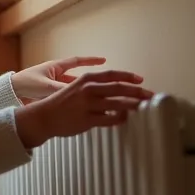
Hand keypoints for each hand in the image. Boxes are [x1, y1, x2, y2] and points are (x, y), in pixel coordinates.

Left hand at [12, 56, 112, 102]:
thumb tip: (81, 95)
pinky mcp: (48, 94)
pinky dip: (69, 100)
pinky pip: (63, 95)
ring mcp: (51, 84)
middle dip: (87, 82)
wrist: (10, 92)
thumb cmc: (26, 83)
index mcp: (55, 67)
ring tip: (90, 98)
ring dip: (78, 93)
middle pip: (75, 77)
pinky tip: (76, 106)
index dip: (90, 60)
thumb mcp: (47, 86)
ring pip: (70, 88)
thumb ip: (64, 90)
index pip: (76, 61)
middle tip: (101, 86)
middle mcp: (54, 74)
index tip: (103, 60)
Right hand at [13, 69, 153, 147]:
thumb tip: (117, 92)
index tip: (141, 80)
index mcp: (87, 79)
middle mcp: (89, 90)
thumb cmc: (62, 103)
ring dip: (134, 106)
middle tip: (150, 96)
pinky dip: (120, 119)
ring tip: (142, 108)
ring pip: (119, 104)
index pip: (114, 75)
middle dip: (139, 92)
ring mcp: (89, 105)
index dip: (130, 77)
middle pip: (120, 89)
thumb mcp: (77, 88)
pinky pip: (111, 119)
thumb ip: (95, 88)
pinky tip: (123, 119)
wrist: (44, 117)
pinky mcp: (88, 120)